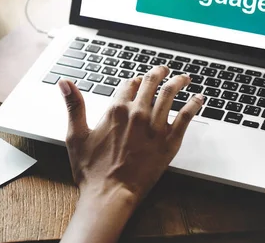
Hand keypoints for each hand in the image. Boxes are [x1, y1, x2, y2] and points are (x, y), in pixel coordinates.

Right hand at [59, 65, 203, 242]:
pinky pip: (186, 117)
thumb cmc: (91, 170)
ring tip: (184, 78)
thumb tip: (65, 83)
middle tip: (163, 70)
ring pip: (170, 95)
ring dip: (178, 82)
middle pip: (151, 84)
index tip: (137, 80)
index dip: (133, 80)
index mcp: (115, 110)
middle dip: (158, 73)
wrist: (110, 194)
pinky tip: (199, 99)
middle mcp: (137, 114)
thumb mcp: (76, 135)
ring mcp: (155, 127)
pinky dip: (194, 104)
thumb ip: (74, 105)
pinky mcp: (169, 142)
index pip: (128, 84)